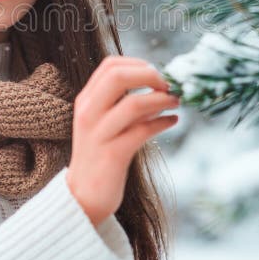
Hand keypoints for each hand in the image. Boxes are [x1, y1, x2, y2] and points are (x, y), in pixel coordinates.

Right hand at [66, 55, 179, 226]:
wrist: (83, 196)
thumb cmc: (100, 155)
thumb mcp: (104, 123)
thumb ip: (123, 103)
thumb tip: (158, 85)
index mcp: (86, 100)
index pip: (109, 65)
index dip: (137, 63)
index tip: (155, 73)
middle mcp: (88, 113)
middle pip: (118, 76)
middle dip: (149, 75)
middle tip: (167, 85)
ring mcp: (99, 133)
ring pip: (133, 103)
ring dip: (161, 99)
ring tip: (176, 101)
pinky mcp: (113, 154)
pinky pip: (142, 131)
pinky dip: (163, 122)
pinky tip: (172, 121)